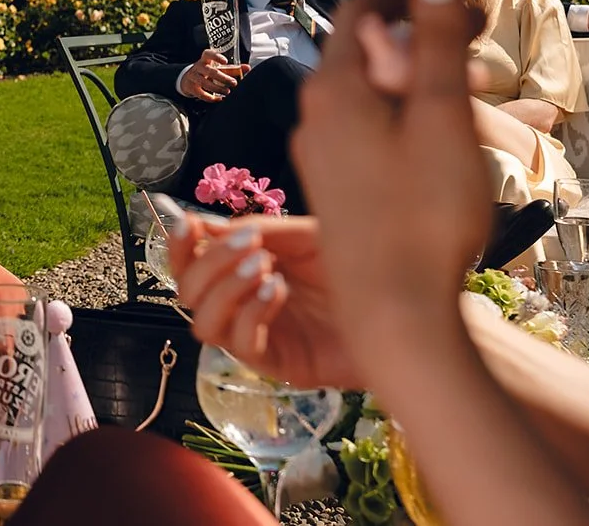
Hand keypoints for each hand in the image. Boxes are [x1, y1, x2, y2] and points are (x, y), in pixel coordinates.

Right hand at [169, 214, 361, 389]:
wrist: (408, 305)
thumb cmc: (360, 268)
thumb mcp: (304, 236)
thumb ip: (257, 230)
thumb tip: (206, 226)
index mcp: (243, 272)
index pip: (190, 265)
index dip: (180, 246)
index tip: (191, 224)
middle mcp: (242, 306)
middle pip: (188, 294)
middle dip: (210, 264)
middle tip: (249, 244)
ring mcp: (259, 338)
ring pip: (204, 325)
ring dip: (225, 291)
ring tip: (264, 268)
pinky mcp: (280, 365)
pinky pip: (242, 346)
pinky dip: (252, 313)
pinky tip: (279, 291)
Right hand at [178, 50, 247, 101]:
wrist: (187, 79)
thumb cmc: (206, 72)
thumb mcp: (216, 68)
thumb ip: (232, 68)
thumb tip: (247, 68)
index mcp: (205, 60)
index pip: (208, 54)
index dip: (216, 57)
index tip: (225, 61)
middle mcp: (198, 67)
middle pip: (209, 71)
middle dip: (223, 78)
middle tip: (234, 83)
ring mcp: (194, 77)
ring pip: (205, 83)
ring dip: (217, 88)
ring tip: (227, 92)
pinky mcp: (191, 88)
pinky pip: (201, 94)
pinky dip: (210, 98)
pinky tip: (219, 99)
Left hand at [289, 0, 491, 353]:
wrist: (391, 310)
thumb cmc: (423, 213)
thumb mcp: (442, 114)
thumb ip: (437, 35)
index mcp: (335, 88)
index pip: (363, 11)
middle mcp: (315, 115)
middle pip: (364, 50)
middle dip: (417, 30)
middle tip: (475, 25)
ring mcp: (320, 153)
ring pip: (365, 91)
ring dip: (413, 74)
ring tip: (470, 81)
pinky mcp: (334, 186)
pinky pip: (363, 127)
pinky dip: (399, 111)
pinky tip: (436, 130)